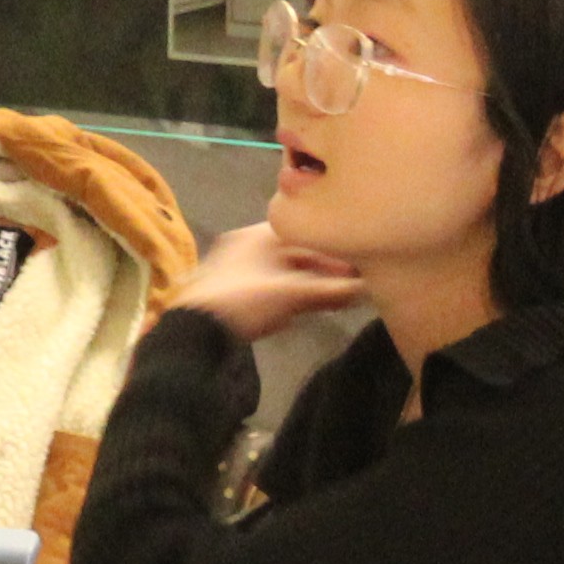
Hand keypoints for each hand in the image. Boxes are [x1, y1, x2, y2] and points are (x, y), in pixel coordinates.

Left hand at [169, 222, 372, 341]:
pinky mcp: (227, 288)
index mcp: (261, 233)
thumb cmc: (248, 301)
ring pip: (280, 271)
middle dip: (321, 272)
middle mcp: (246, 242)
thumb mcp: (294, 294)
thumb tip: (367, 290)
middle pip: (294, 254)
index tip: (357, 269)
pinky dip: (285, 295)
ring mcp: (234, 265)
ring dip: (305, 285)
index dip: (334, 252)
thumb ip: (332, 291)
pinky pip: (266, 286)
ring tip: (327, 301)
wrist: (196, 330)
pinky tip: (296, 311)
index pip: (307, 234)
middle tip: (347, 288)